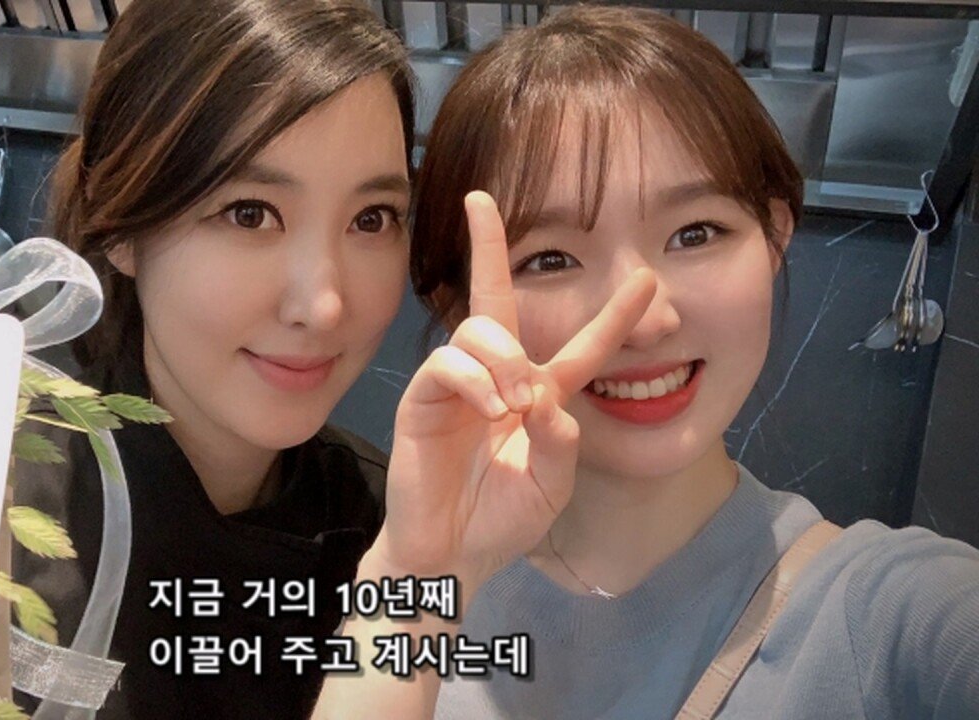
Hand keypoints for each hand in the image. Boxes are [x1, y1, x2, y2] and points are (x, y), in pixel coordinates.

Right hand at [374, 191, 656, 592]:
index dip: (613, 315)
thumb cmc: (502, 520)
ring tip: (512, 405)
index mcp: (538, 397)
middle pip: (494, 298)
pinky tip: (490, 412)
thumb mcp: (551, 484)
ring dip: (503, 359)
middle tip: (482, 209)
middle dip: (487, 247)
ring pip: (477, 329)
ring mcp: (456, 386)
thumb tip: (542, 394)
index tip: (645, 280)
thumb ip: (560, 440)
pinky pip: (447, 364)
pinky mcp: (422, 399)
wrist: (453, 554)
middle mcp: (497, 379)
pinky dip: (475, 382)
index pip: (579, 346)